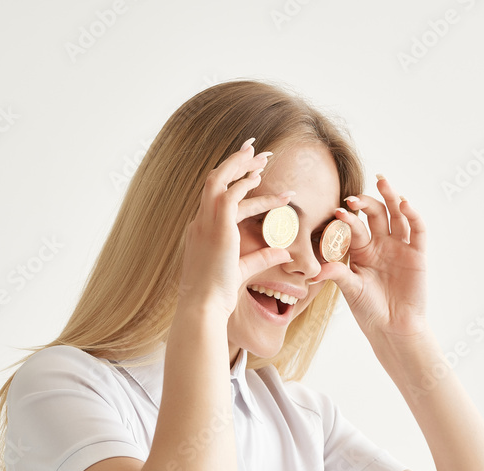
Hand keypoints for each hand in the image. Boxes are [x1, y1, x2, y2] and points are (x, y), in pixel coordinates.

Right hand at [177, 137, 294, 316]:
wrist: (203, 307)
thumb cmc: (217, 296)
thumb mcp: (242, 271)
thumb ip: (262, 257)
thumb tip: (284, 252)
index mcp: (201, 232)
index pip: (218, 199)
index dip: (236, 184)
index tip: (254, 174)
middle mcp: (200, 223)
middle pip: (215, 182)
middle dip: (236, 163)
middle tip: (257, 151)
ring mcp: (205, 223)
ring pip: (219, 180)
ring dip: (240, 165)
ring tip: (263, 155)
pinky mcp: (216, 227)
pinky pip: (230, 195)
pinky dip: (244, 182)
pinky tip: (260, 176)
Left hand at [312, 176, 428, 338]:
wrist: (393, 327)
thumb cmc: (369, 310)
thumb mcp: (351, 290)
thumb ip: (337, 274)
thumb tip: (314, 270)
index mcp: (361, 250)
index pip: (354, 228)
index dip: (347, 219)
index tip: (336, 212)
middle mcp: (380, 244)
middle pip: (375, 214)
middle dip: (366, 202)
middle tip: (354, 197)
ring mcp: (400, 247)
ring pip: (396, 216)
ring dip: (391, 197)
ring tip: (383, 181)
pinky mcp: (417, 254)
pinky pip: (417, 230)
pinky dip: (413, 215)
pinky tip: (404, 204)